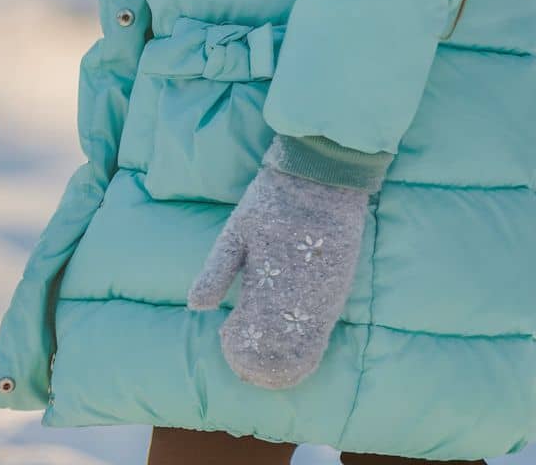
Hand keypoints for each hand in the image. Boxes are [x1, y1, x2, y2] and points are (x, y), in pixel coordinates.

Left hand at [186, 148, 374, 388]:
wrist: (321, 176)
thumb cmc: (272, 200)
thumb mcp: (236, 231)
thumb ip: (217, 271)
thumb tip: (196, 306)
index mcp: (266, 287)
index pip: (252, 341)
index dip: (238, 352)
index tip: (226, 340)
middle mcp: (297, 301)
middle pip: (278, 352)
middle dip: (259, 358)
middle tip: (243, 352)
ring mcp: (322, 299)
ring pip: (303, 348)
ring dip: (283, 354)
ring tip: (266, 350)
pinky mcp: (339, 289)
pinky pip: (322, 331)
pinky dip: (305, 342)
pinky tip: (292, 338)